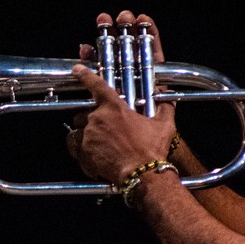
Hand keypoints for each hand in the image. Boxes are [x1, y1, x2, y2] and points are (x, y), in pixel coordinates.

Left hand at [65, 11, 177, 184]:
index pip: (96, 85)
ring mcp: (88, 136)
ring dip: (84, 135)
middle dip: (90, 120)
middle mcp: (97, 119)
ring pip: (77, 130)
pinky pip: (76, 148)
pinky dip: (82, 151)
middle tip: (104, 131)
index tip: (77, 68)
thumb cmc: (152, 150)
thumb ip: (164, 108)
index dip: (85, 74)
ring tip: (97, 144)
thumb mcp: (164, 125)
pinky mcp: (84, 152)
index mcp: (114, 107)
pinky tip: (94, 157)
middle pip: (84, 113)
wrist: (142, 174)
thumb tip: (168, 98)